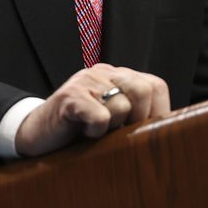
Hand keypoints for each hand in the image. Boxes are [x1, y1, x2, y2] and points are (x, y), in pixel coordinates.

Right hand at [14, 63, 170, 156]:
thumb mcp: (113, 122)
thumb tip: (171, 132)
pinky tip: (81, 132)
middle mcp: (103, 72)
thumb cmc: (78, 132)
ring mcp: (86, 81)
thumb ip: (137, 117)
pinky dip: (95, 132)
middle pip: (144, 90)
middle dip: (138, 119)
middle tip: (119, 134)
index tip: (145, 135)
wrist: (35, 135)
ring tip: (94, 132)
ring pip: (122, 105)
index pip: (155, 87)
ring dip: (112, 128)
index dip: (158, 114)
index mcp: (118, 76)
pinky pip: (100, 116)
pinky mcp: (70, 97)